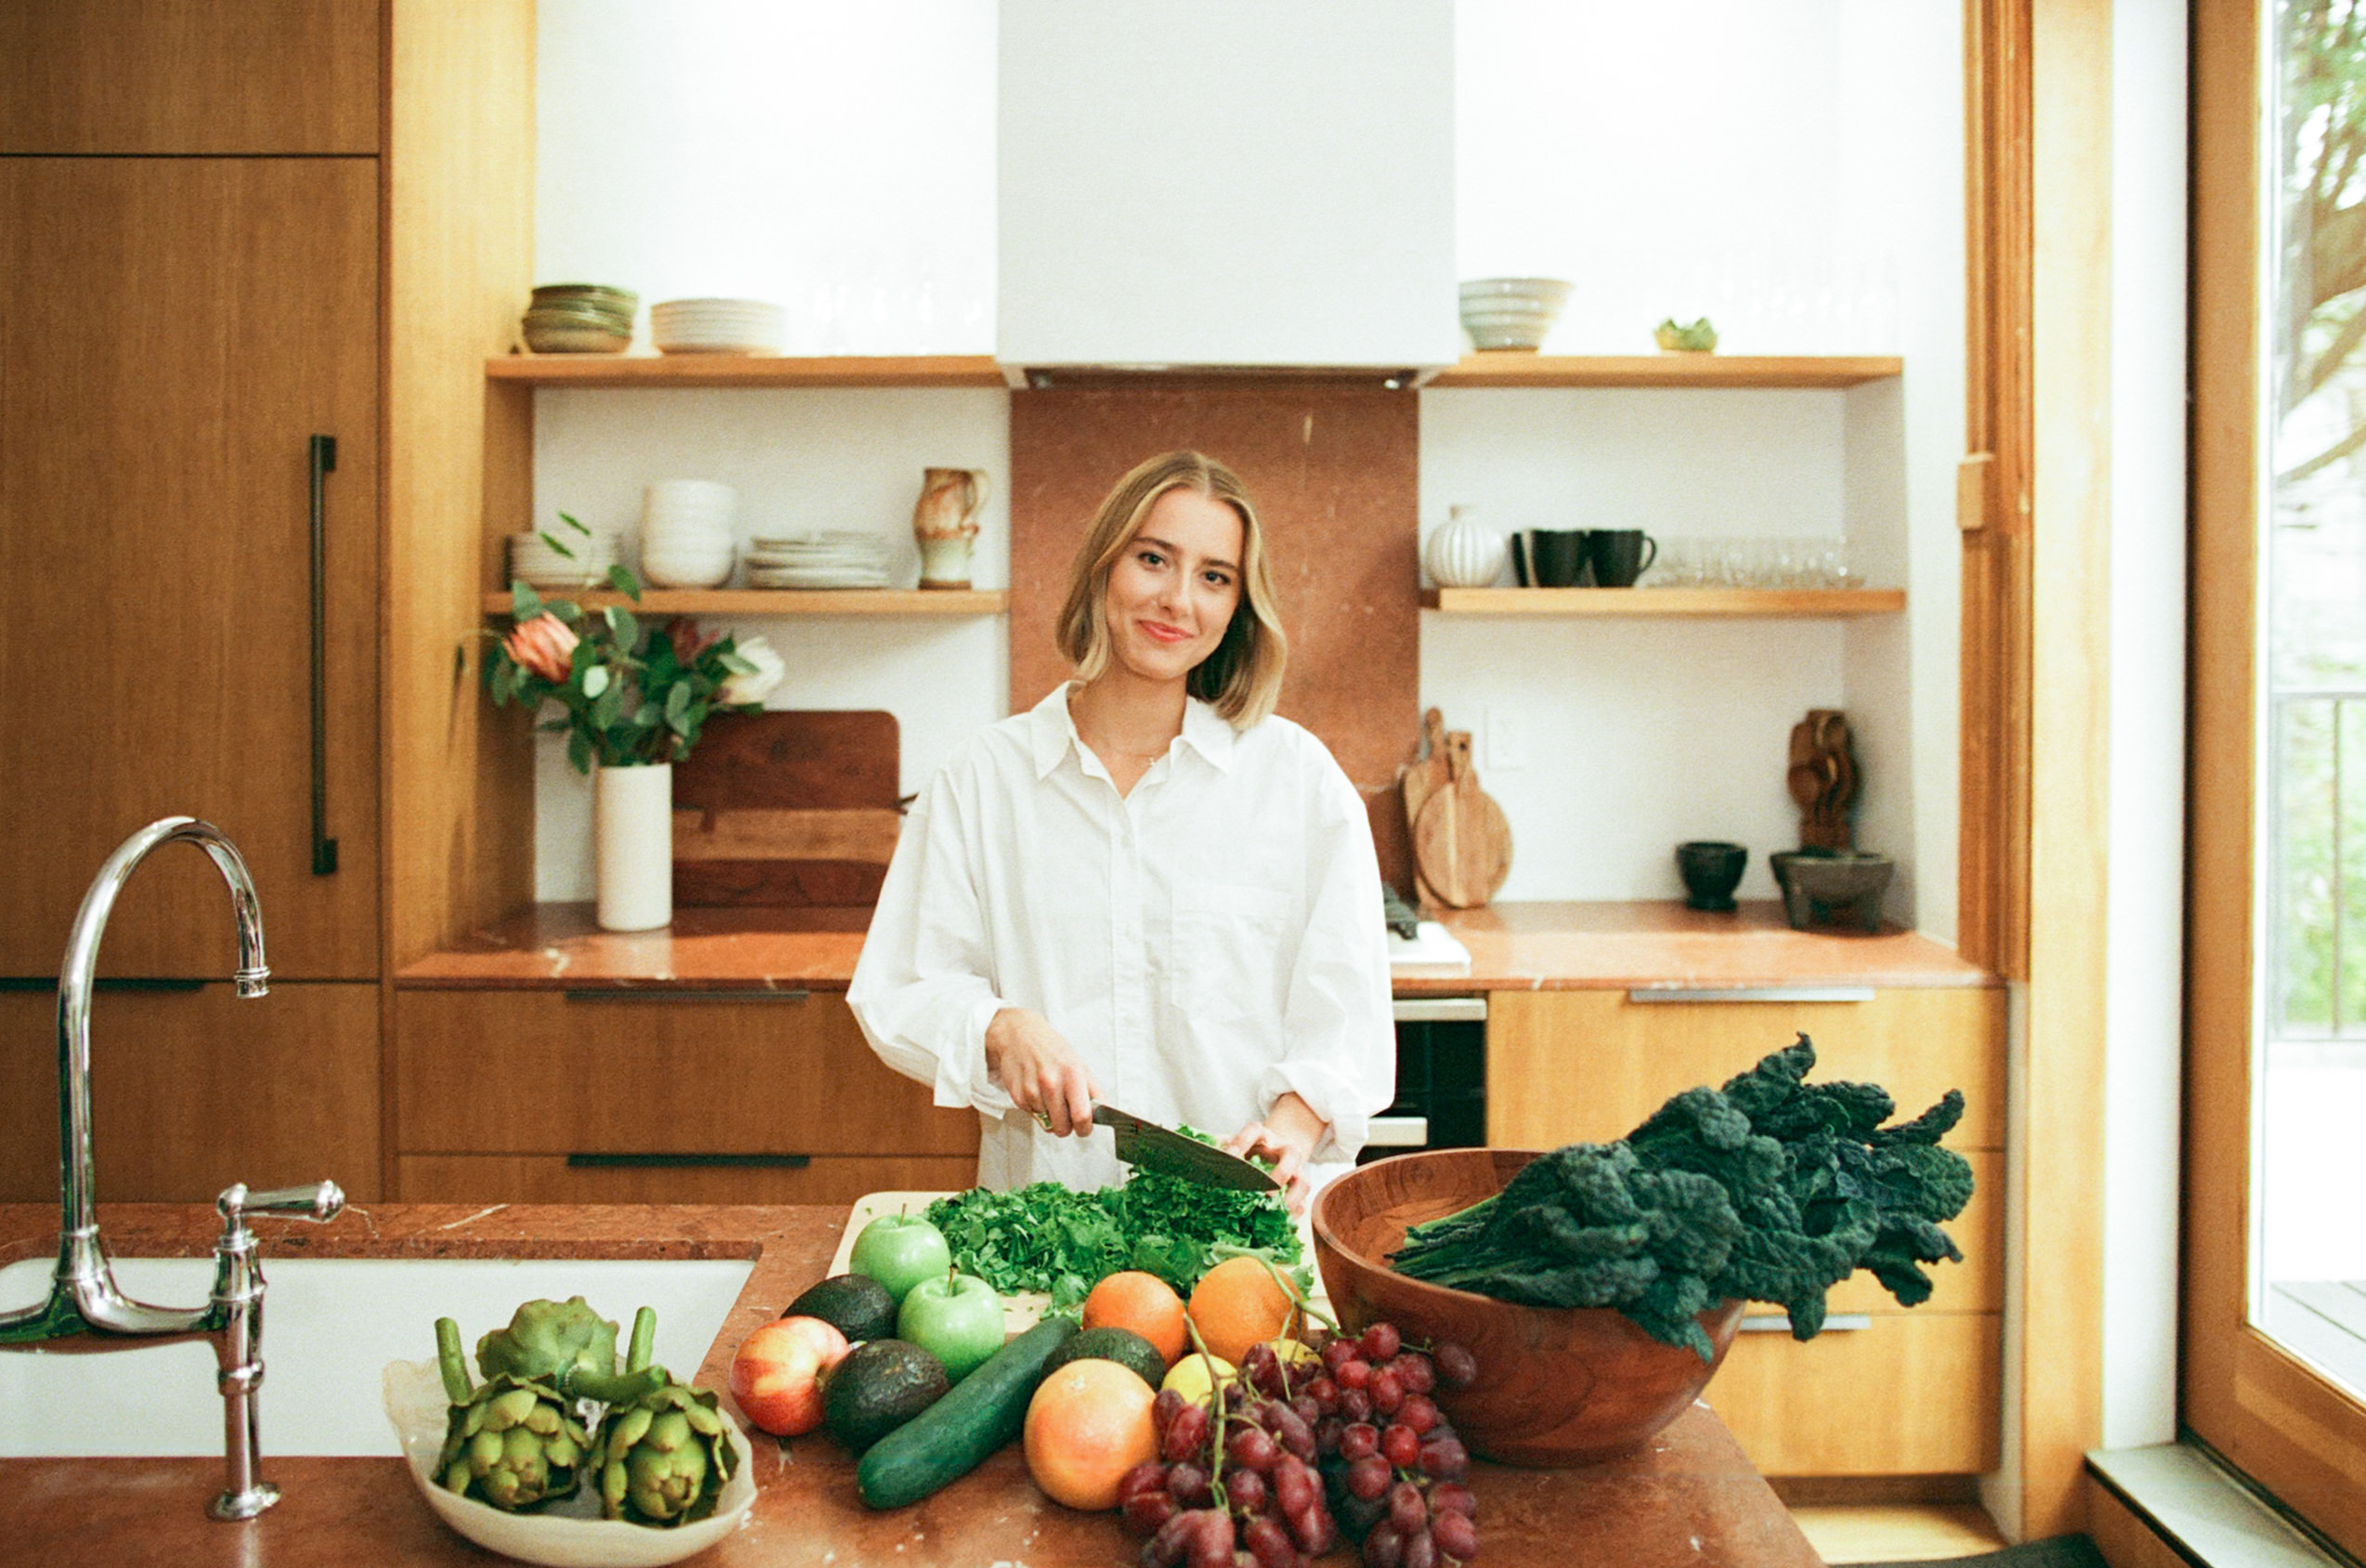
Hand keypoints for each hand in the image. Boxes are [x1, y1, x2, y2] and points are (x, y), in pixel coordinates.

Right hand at [984, 1007, 1097, 1136]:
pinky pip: (1033, 1116)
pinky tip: (1036, 1091)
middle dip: (1066, 1127)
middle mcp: (1051, 1083)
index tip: (1084, 1129)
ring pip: (1046, 1124)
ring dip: (1049, 1116)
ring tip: (1049, 1095)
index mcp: (1072, 1074)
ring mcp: (1032, 1090)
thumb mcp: (1078, 1064)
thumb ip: (1092, 1090)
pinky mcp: (1017, 1096)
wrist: (1019, 1035)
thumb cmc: (1052, 1050)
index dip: (1085, 1129)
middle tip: (1066, 1116)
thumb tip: (1103, 1113)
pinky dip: (1036, 1109)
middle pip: (1062, 1128)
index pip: (1082, 1116)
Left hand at [1225, 1093, 1326, 1215]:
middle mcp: (1283, 1151)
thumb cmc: (1247, 1149)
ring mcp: (1296, 1171)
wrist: (1274, 1150)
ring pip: (1303, 1182)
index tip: (1227, 1159)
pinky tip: (1278, 1223)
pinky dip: (1291, 1214)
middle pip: (1291, 1155)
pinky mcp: (1299, 1190)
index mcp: (1263, 1135)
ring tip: (1275, 1211)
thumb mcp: (1232, 1143)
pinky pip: (1302, 1203)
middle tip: (1265, 1191)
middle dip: (1280, 1173)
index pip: (1254, 1131)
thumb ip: (1217, 1147)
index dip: (1241, 1143)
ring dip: (1290, 1199)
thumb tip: (1197, 1154)